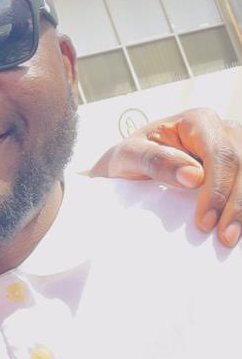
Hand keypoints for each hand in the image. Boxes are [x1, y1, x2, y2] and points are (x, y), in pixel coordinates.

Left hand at [90, 108, 241, 247]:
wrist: (131, 166)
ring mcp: (235, 149)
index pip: (219, 153)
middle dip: (236, 203)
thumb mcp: (128, 156)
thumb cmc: (130, 157)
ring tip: (230, 237)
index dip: (217, 188)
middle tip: (224, 237)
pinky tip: (237, 225)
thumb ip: (155, 160)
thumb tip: (194, 176)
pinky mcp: (236, 170)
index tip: (205, 221)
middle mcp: (222, 131)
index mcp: (197, 122)